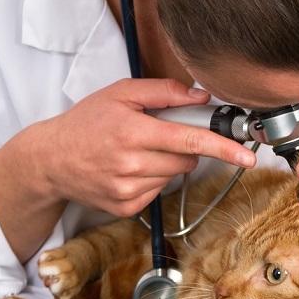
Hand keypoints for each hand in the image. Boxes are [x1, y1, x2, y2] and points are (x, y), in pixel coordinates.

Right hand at [36, 78, 255, 216]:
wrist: (50, 160)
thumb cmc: (85, 122)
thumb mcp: (120, 93)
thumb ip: (163, 91)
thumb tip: (201, 97)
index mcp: (133, 132)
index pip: (190, 140)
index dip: (224, 147)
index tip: (247, 156)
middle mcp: (132, 165)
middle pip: (187, 159)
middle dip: (184, 146)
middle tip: (159, 135)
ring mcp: (129, 190)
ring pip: (174, 175)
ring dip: (166, 163)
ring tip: (137, 151)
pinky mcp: (126, 207)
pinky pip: (158, 191)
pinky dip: (152, 179)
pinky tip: (129, 169)